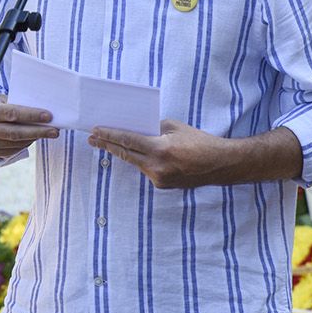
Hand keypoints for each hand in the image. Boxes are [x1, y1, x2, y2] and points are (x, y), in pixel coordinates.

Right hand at [0, 100, 57, 159]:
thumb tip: (38, 108)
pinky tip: (33, 138)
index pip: (13, 114)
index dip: (32, 115)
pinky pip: (13, 150)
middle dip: (39, 131)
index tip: (48, 116)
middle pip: (17, 132)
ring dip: (34, 138)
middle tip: (54, 131)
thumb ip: (14, 104)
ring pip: (16, 143)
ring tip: (47, 132)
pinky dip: (26, 144)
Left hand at [87, 119, 230, 189]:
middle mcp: (157, 167)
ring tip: (110, 143)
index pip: (127, 140)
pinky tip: (137, 154)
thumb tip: (136, 128)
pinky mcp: (162, 185)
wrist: (219, 164)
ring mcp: (159, 178)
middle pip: (125, 154)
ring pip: (135, 162)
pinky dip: (141, 160)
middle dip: (107, 145)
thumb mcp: (174, 127)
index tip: (95, 132)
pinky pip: (146, 169)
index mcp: (160, 149)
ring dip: (124, 153)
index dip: (109, 136)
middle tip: (92, 139)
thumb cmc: (199, 141)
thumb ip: (153, 128)